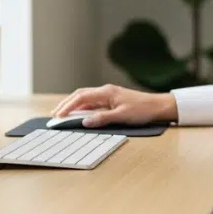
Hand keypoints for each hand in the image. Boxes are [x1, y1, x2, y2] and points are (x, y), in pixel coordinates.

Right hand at [50, 84, 177, 127]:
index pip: (81, 97)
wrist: (157, 106)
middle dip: (66, 104)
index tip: (58, 115)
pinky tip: (79, 114)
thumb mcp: (122, 116)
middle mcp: (105, 91)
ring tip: (63, 114)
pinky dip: (83, 107)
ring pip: (86, 98)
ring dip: (73, 105)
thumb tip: (84, 121)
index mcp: (106, 92)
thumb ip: (102, 118)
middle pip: (80, 95)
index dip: (68, 106)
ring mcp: (108, 95)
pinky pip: (93, 102)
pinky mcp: (112, 100)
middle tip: (55, 114)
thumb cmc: (142, 110)